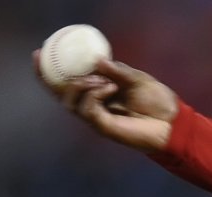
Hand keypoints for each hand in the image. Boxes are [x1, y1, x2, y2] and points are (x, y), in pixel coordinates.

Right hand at [33, 52, 177, 152]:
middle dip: (49, 79)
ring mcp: (97, 118)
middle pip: (60, 95)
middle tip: (49, 60)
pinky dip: (94, 95)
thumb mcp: (137, 78)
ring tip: (100, 80)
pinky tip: (109, 88)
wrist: (172, 122)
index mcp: (98, 93)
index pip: (67, 83)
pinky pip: (87, 109)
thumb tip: (97, 60)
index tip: (39, 53)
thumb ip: (118, 70)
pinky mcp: (103, 127)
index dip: (49, 72)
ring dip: (81, 86)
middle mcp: (93, 106)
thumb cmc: (158, 101)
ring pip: (70, 103)